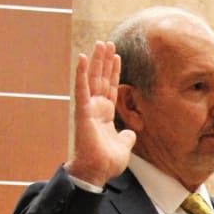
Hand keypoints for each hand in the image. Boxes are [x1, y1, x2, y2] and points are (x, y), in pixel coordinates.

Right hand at [65, 41, 135, 186]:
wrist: (97, 171)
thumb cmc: (107, 161)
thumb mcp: (124, 146)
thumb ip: (127, 137)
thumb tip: (131, 134)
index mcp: (105, 114)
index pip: (111, 88)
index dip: (114, 72)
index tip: (117, 57)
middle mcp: (96, 108)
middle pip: (101, 79)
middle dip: (105, 61)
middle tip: (107, 42)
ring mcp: (89, 108)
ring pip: (93, 79)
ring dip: (97, 60)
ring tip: (100, 43)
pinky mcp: (83, 111)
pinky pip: (82, 88)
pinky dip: (82, 73)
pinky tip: (83, 57)